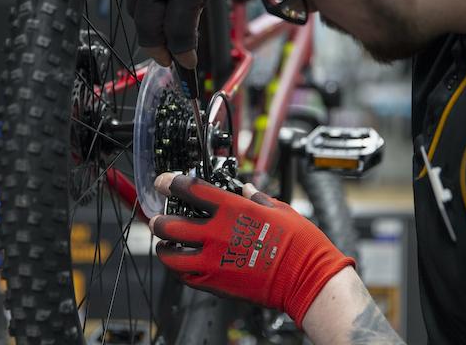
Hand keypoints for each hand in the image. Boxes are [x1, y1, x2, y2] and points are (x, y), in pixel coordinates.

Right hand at [125, 0, 234, 68]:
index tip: (188, 65)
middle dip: (158, 49)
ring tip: (165, 33)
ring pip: (136, 12)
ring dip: (150, 28)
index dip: (183, 55)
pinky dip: (143, 5)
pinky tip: (158, 6)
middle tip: (170, 59)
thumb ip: (199, 6)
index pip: (177, 33)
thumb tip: (188, 37)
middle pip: (148, 29)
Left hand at [149, 173, 355, 327]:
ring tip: (165, 244)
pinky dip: (179, 269)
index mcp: (233, 210)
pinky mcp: (217, 283)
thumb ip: (257, 198)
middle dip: (159, 219)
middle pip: (170, 225)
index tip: (164, 182)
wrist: (307, 279)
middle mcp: (217, 234)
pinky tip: (184, 264)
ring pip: (171, 255)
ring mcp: (214, 261)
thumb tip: (246, 190)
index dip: (171, 183)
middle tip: (159, 217)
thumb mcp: (280, 210)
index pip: (190, 190)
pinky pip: (186, 277)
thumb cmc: (300, 244)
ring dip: (163, 248)